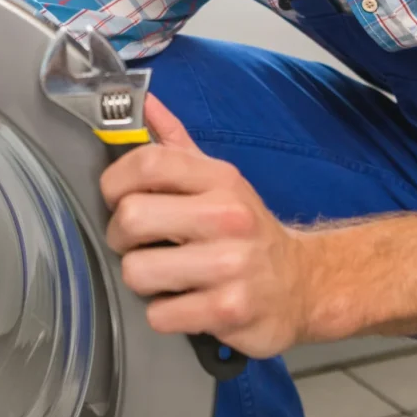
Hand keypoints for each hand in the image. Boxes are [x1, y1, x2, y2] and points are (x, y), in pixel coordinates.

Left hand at [101, 95, 312, 357]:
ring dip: (141, 278)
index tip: (115, 197)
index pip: (148, 162)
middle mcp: (227, 217)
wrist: (302, 282)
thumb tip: (143, 101)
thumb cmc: (244, 227)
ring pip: (137, 271)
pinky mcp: (229, 311)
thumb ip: (175, 140)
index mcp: (220, 179)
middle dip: (120, 235)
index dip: (114, 181)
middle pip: (132, 217)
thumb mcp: (217, 179)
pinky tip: (185, 302)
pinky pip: (160, 314)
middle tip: (135, 243)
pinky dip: (163, 313)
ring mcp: (230, 266)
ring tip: (162, 275)